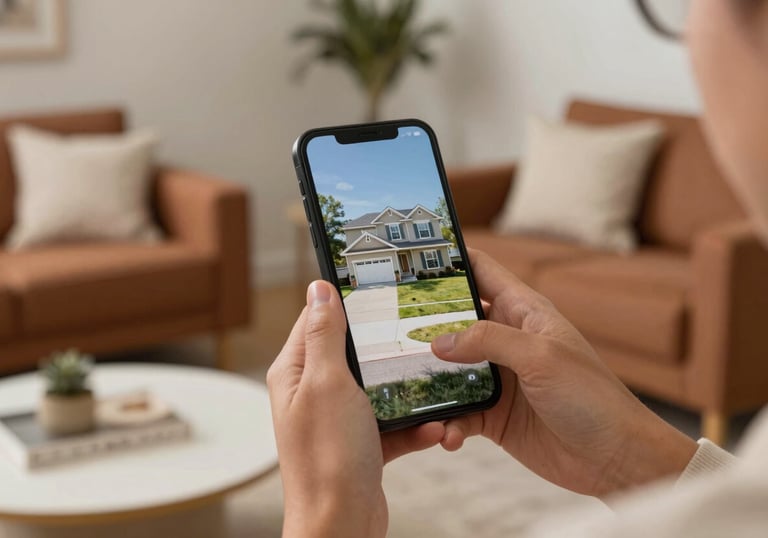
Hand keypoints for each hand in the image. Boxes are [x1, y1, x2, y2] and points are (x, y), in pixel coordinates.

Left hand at [267, 280, 444, 537]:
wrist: (342, 525)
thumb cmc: (328, 457)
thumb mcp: (327, 383)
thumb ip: (325, 335)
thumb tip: (319, 289)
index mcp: (297, 373)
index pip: (317, 321)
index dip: (344, 302)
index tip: (378, 285)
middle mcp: (314, 394)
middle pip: (354, 353)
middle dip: (386, 346)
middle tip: (416, 332)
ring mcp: (339, 420)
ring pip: (380, 389)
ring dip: (408, 392)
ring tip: (434, 387)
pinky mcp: (362, 444)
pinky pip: (394, 425)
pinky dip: (414, 427)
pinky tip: (434, 429)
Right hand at [432, 250, 697, 497]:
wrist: (614, 459)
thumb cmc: (591, 398)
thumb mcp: (539, 357)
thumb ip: (487, 341)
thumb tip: (438, 342)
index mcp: (523, 312)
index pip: (481, 271)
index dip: (450, 258)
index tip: (410, 254)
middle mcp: (507, 340)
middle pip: (454, 320)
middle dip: (423, 323)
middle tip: (386, 326)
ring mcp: (499, 378)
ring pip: (449, 368)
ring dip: (430, 380)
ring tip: (410, 390)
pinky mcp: (494, 414)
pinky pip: (459, 411)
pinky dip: (448, 422)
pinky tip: (447, 434)